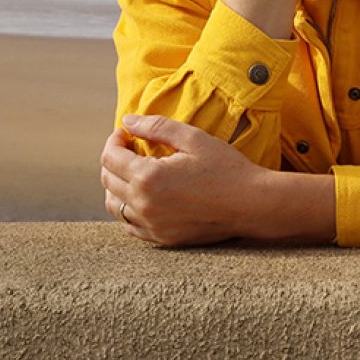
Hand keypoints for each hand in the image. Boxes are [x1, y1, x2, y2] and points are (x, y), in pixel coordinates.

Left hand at [100, 114, 270, 246]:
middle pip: (108, 180)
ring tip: (134, 172)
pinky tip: (144, 197)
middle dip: (113, 160)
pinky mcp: (161, 238)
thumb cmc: (226, 168)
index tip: (125, 133)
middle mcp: (143, 204)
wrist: (251, 204)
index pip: (110, 158)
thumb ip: (157, 127)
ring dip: (116, 186)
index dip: (114, 141)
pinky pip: (129, 225)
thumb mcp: (194, 139)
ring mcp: (150, 225)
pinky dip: (128, 209)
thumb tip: (128, 121)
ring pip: (114, 206)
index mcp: (148, 177)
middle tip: (130, 148)